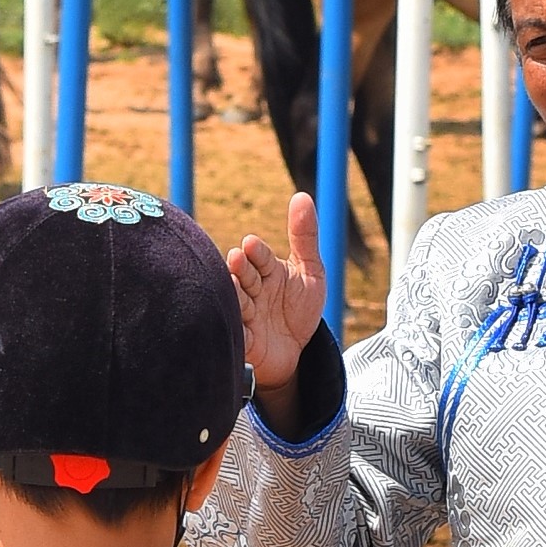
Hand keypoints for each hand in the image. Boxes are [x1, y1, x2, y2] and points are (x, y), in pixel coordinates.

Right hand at [229, 194, 325, 397]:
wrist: (297, 351)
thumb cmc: (299, 309)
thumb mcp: (310, 273)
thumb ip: (305, 237)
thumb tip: (302, 196)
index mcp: (266, 270)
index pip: (260, 255)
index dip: (257, 252)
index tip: (251, 244)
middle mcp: (252, 289)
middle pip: (244, 275)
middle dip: (241, 267)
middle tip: (236, 258)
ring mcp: (246, 314)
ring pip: (237, 301)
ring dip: (235, 294)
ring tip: (234, 285)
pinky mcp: (244, 341)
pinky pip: (238, 334)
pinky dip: (236, 329)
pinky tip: (238, 324)